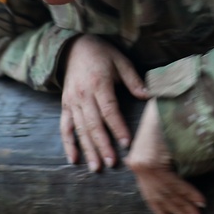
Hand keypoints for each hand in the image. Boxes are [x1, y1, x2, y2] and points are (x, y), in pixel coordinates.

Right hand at [60, 34, 147, 171]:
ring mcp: (72, 101)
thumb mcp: (121, 61)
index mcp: (98, 83)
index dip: (117, 127)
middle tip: (112, 163)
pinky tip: (73, 159)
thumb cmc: (101, 54)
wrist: (74, 47)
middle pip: (93, 124)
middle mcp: (83, 95)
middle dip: (103, 145)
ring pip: (80, 129)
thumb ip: (133, 80)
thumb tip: (148, 96)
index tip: (126, 143)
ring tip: (96, 167)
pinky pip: (65, 127)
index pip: (109, 109)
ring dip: (88, 149)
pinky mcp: (65, 106)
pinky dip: (68, 144)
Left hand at [126, 100, 206, 213]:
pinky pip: (176, 182)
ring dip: (185, 206)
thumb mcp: (157, 139)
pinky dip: (190, 193)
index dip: (159, 208)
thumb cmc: (164, 116)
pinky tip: (199, 202)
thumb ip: (159, 157)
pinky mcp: (154, 161)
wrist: (165, 99)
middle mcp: (139, 163)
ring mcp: (146, 163)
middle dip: (175, 211)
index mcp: (138, 159)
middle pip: (160, 195)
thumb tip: (161, 170)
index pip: (149, 192)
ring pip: (169, 191)